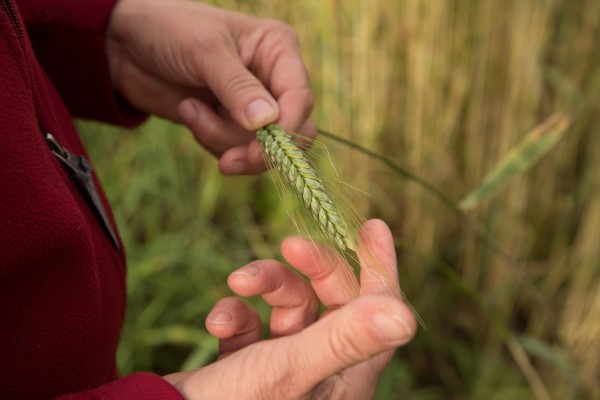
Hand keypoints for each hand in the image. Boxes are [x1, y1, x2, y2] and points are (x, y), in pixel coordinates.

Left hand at [106, 0, 314, 174]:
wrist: (124, 46)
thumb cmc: (168, 31)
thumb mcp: (205, 52)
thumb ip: (238, 88)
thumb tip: (268, 124)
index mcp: (278, 50)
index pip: (300, 98)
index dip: (286, 130)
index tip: (259, 151)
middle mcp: (272, 79)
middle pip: (291, 132)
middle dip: (257, 149)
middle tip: (228, 161)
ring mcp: (252, 105)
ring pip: (260, 146)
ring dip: (221, 139)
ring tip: (191, 111)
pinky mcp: (231, 124)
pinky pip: (236, 150)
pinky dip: (211, 141)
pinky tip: (190, 113)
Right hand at [164, 220, 416, 398]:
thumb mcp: (292, 368)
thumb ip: (346, 339)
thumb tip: (408, 317)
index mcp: (346, 377)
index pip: (379, 316)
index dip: (379, 269)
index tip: (372, 226)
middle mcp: (322, 371)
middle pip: (331, 300)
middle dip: (311, 268)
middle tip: (290, 244)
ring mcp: (286, 368)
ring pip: (289, 306)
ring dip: (264, 285)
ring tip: (238, 281)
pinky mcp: (249, 368)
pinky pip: (252, 325)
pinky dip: (235, 315)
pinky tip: (218, 321)